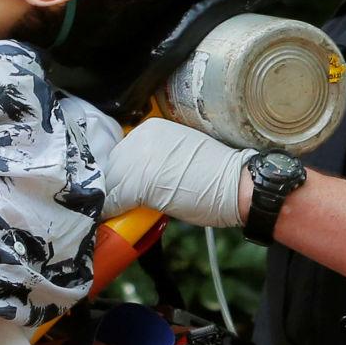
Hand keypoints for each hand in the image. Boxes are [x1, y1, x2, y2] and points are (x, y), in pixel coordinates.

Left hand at [102, 117, 254, 227]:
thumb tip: (135, 174)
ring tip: (123, 210)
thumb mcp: (179, 153)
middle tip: (123, 200)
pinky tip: (121, 217)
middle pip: (112, 165)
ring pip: (110, 182)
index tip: (124, 185)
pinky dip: (115, 210)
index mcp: (151, 128)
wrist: (235, 184)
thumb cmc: (215, 173)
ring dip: (114, 198)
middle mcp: (140, 138)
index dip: (122, 172)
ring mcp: (137, 159)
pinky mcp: (137, 182)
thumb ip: (155, 158)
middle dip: (115, 184)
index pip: (121, 151)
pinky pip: (114, 199)